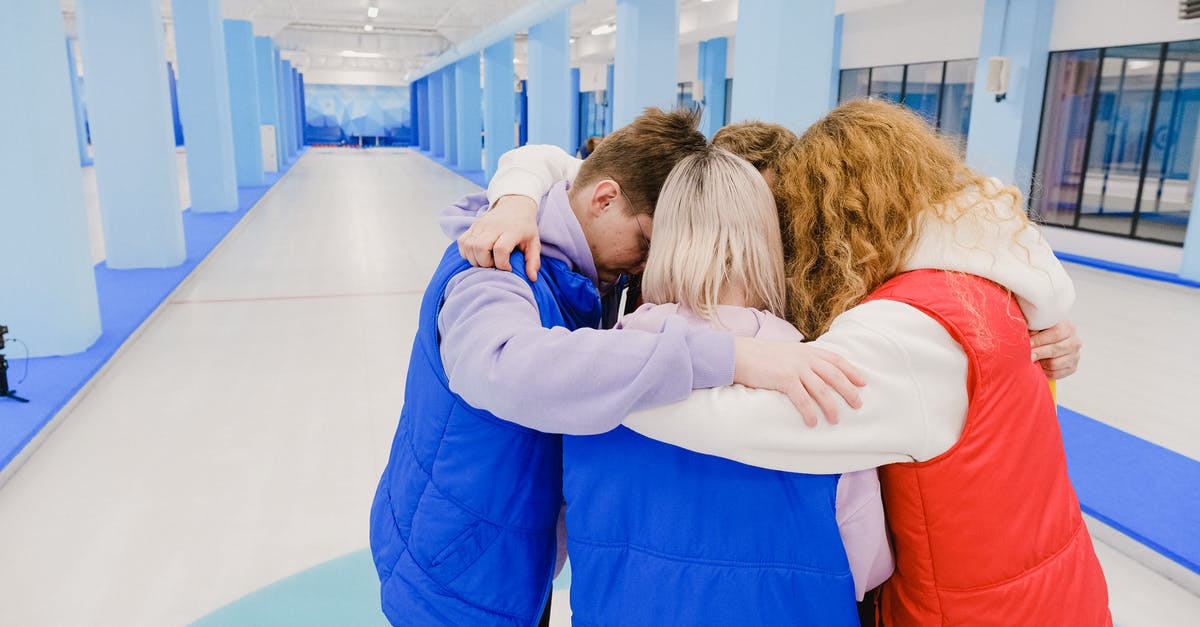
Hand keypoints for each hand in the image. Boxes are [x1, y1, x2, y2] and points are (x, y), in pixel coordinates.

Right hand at [457, 195, 541, 280]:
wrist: (516, 205)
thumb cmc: (525, 227)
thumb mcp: (534, 243)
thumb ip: (533, 261)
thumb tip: (532, 278)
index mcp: (511, 231)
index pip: (500, 249)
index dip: (502, 264)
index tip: (508, 268)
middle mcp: (493, 226)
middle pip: (480, 248)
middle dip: (485, 263)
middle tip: (494, 264)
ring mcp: (481, 225)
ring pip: (469, 246)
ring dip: (475, 259)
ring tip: (486, 260)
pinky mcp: (473, 226)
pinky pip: (462, 242)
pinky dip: (466, 252)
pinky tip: (477, 255)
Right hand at [732, 337, 865, 426]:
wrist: (735, 354)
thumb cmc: (756, 355)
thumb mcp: (783, 352)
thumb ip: (798, 359)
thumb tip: (809, 371)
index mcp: (805, 350)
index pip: (835, 359)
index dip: (851, 370)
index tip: (862, 382)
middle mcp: (803, 358)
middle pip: (834, 375)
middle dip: (849, 390)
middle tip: (858, 404)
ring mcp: (794, 368)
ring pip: (822, 389)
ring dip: (831, 406)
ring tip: (836, 420)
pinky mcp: (784, 379)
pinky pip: (802, 399)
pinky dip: (810, 412)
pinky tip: (813, 422)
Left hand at [1030, 320, 1081, 379]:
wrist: (1051, 344)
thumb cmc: (1043, 334)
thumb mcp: (1039, 327)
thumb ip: (1035, 329)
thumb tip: (1026, 336)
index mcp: (1068, 327)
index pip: (1056, 333)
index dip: (1040, 339)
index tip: (1028, 344)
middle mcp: (1074, 342)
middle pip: (1055, 349)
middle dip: (1038, 353)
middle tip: (1027, 355)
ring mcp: (1075, 356)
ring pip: (1054, 363)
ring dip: (1040, 363)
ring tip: (1031, 360)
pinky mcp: (1072, 368)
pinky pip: (1055, 373)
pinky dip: (1044, 372)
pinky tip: (1038, 367)